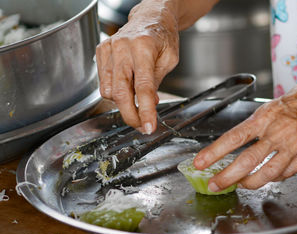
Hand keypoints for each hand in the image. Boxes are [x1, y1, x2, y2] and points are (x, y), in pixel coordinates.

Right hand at [96, 1, 178, 133]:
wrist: (150, 16)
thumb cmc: (163, 36)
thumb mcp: (169, 59)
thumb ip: (157, 81)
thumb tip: (149, 104)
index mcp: (143, 47)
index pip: (143, 88)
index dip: (146, 111)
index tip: (148, 127)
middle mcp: (122, 47)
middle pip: (120, 92)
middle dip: (130, 115)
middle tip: (141, 126)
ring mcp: (109, 49)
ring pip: (109, 90)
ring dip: (123, 104)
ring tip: (137, 102)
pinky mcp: (101, 51)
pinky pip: (104, 82)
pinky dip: (114, 92)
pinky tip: (127, 88)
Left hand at [193, 72, 296, 190]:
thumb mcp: (273, 107)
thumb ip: (257, 127)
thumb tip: (241, 146)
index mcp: (265, 117)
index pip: (233, 137)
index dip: (214, 152)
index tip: (200, 162)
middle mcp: (278, 132)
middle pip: (247, 161)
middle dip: (226, 176)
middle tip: (214, 184)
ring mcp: (294, 146)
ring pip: (266, 174)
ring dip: (249, 183)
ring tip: (240, 185)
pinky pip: (286, 173)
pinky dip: (274, 177)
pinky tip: (268, 176)